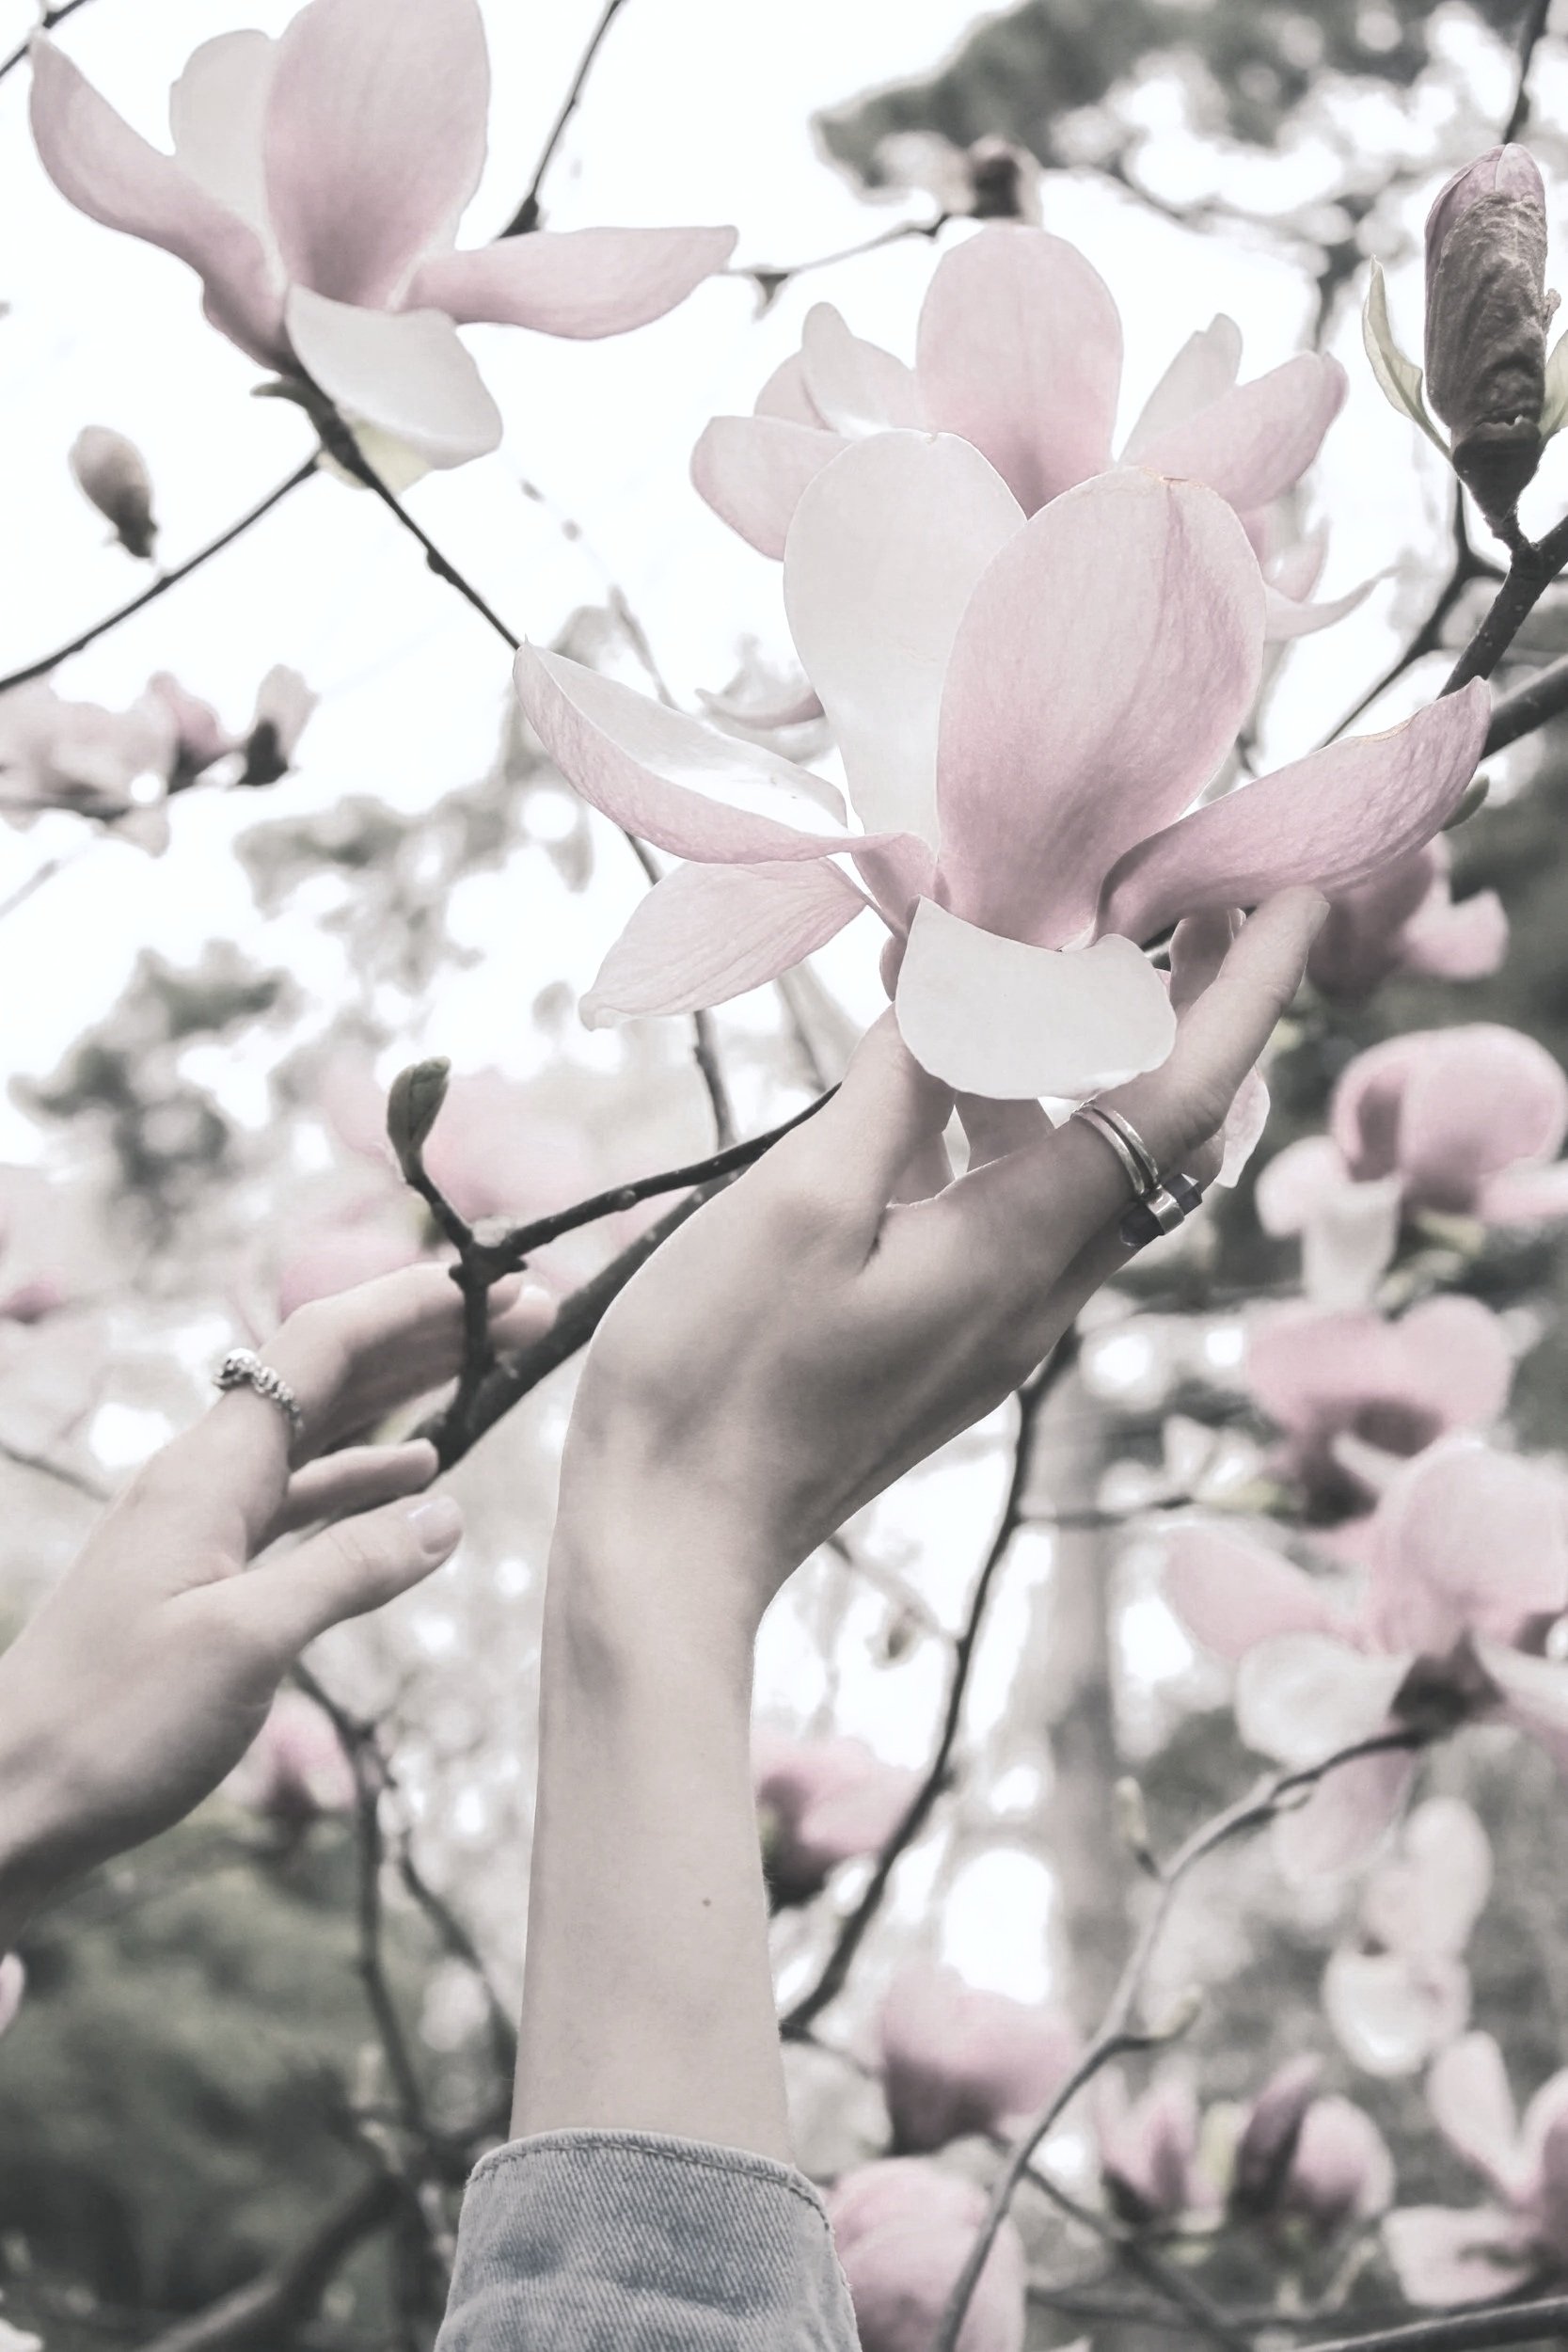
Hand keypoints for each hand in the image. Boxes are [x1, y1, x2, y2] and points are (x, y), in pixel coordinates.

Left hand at [0, 1263, 550, 1942]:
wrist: (12, 1801)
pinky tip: (413, 1473)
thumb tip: (444, 1512)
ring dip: (403, 1391)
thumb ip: (350, 1570)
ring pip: (318, 1428)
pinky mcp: (202, 1573)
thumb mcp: (247, 1644)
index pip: (324, 1346)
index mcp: (210, 1470)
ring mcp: (201, 1521)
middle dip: (428, 1333)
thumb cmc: (112, 1726)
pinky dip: (361, 1474)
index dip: (415, 1304)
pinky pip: (297, 1495)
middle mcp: (205, 1475)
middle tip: (528, 1313)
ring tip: (490, 1369)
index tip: (500, 1286)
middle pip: (329, 1371)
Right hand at [555, 889, 1327, 1642]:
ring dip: (1079, 1059)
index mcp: (1018, 1250)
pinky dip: (1002, 1118)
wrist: (674, 1537)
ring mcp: (999, 1325)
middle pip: (1159, 1133)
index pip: (1179, 1101)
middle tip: (1189, 898)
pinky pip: (1018, 1207)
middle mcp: (1039, 1292)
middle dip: (1192, 1010)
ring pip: (1087, 1169)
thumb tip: (963, 982)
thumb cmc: (718, 1373)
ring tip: (1032, 956)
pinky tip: (933, 1077)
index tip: (1290, 894)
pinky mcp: (952, 1340)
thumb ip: (898, 1087)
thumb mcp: (799, 1202)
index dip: (1245, 992)